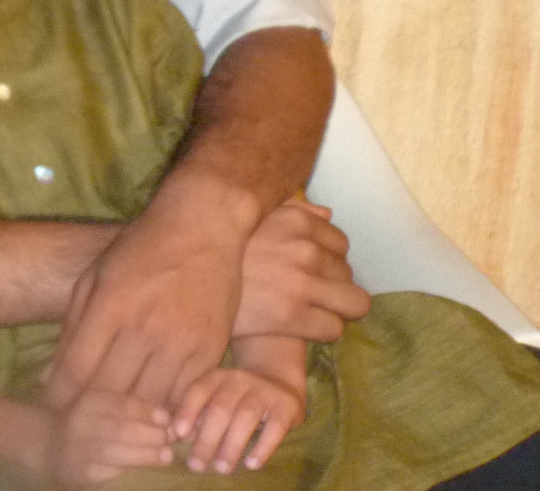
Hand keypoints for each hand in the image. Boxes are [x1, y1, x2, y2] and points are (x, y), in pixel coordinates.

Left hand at [46, 181, 248, 410]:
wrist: (201, 228)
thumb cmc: (139, 250)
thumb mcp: (93, 277)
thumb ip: (71, 328)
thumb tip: (48, 378)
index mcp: (109, 306)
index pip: (77, 370)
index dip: (60, 398)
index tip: (52, 408)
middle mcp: (145, 327)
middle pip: (111, 393)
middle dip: (90, 413)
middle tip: (78, 423)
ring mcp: (181, 342)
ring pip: (148, 402)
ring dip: (128, 418)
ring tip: (111, 423)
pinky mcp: (210, 352)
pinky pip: (183, 397)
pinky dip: (164, 411)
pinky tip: (149, 414)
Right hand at [46, 388, 174, 489]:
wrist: (48, 446)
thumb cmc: (86, 425)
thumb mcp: (102, 408)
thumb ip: (131, 411)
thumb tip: (167, 419)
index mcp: (89, 402)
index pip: (121, 404)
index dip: (147, 412)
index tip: (167, 419)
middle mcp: (81, 423)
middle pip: (121, 428)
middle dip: (150, 435)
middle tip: (170, 440)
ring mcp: (79, 449)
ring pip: (116, 452)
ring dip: (145, 454)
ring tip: (165, 456)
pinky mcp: (82, 473)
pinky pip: (109, 472)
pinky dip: (129, 472)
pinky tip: (144, 472)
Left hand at [171, 364, 303, 473]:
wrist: (280, 382)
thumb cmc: (238, 399)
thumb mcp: (217, 400)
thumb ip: (198, 416)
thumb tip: (177, 435)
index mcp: (216, 377)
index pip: (198, 392)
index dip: (187, 411)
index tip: (178, 434)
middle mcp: (238, 380)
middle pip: (220, 409)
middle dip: (207, 439)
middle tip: (196, 465)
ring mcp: (264, 392)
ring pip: (245, 417)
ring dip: (232, 445)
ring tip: (222, 469)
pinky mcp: (286, 406)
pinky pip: (275, 428)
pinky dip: (263, 447)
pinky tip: (252, 465)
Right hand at [233, 200, 367, 344]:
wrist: (187, 286)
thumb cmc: (221, 249)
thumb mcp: (253, 218)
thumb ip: (291, 210)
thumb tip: (327, 213)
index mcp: (295, 220)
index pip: (340, 244)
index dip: (327, 259)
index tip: (310, 270)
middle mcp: (303, 248)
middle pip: (347, 274)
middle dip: (330, 284)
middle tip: (305, 292)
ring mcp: (299, 282)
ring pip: (351, 303)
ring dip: (333, 308)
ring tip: (308, 310)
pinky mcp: (291, 316)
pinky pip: (333, 328)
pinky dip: (321, 330)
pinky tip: (300, 327)